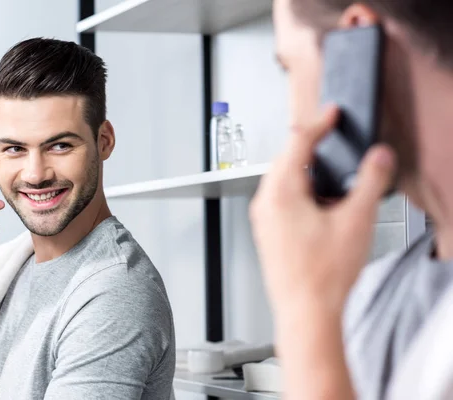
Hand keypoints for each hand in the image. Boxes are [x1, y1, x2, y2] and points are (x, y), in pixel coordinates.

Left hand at [249, 106, 395, 322]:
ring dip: (304, 171)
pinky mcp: (266, 233)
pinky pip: (279, 199)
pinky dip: (298, 191)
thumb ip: (370, 182)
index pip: (297, 143)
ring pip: (281, 180)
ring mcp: (262, 220)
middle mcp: (265, 203)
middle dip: (309, 147)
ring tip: (331, 177)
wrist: (305, 311)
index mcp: (281, 193)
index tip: (330, 114)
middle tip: (330, 139)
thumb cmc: (322, 275)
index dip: (318, 124)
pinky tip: (318, 205)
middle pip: (285, 160)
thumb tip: (379, 158)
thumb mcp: (356, 221)